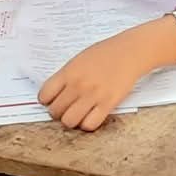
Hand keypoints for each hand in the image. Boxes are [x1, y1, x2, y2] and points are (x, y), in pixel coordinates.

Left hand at [38, 26, 157, 130]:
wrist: (130, 51)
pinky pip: (90, 124)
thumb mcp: (79, 59)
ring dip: (72, 120)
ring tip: (78, 114)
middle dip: (59, 112)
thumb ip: (66, 76)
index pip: (44, 95)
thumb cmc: (105, 54)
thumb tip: (54, 95)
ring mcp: (93, 95)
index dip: (47, 100)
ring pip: (69, 121)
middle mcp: (78, 84)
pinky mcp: (108, 103)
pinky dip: (88, 123)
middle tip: (67, 108)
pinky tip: (91, 115)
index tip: (53, 100)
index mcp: (69, 72)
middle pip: (55, 111)